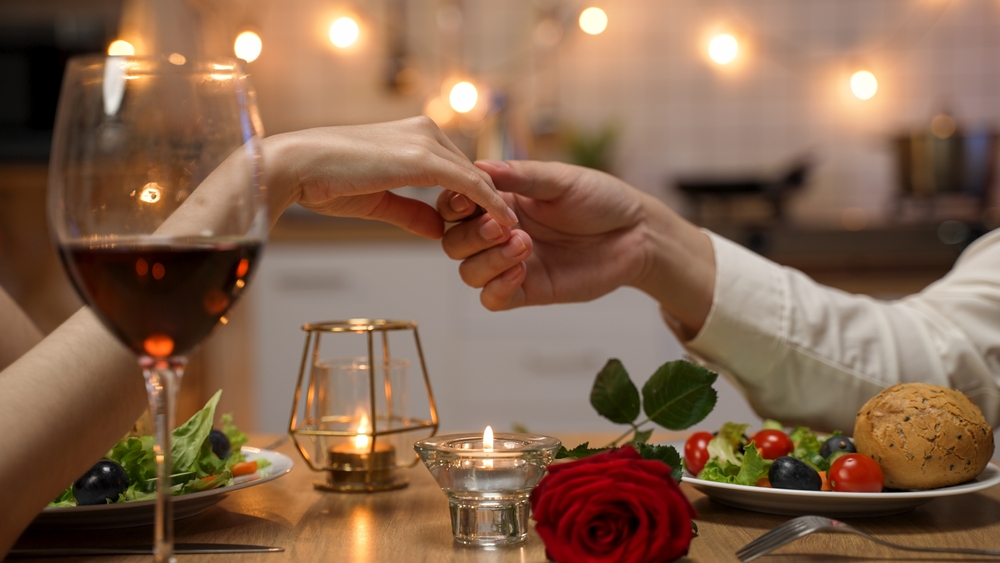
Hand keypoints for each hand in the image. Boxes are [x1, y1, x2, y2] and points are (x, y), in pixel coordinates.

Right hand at [264, 117, 516, 237]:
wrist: (299, 167)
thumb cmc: (327, 182)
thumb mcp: (379, 200)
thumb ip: (411, 211)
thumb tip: (438, 230)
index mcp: (414, 137)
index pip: (457, 170)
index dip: (472, 199)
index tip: (487, 226)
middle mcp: (425, 131)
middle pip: (472, 172)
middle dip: (488, 204)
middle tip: (509, 235)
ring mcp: (427, 142)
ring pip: (476, 178)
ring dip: (494, 207)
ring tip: (514, 235)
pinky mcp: (425, 159)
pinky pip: (470, 184)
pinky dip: (490, 204)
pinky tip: (505, 223)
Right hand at [438, 159, 714, 335]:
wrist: (637, 233)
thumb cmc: (600, 199)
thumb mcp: (560, 180)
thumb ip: (520, 177)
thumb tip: (479, 166)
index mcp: (501, 201)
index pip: (455, 206)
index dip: (453, 205)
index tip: (469, 201)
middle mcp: (499, 234)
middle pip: (454, 243)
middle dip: (471, 235)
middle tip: (502, 226)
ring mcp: (511, 264)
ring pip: (469, 272)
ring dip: (487, 259)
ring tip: (524, 244)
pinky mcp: (529, 291)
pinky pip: (492, 298)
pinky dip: (497, 286)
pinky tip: (521, 270)